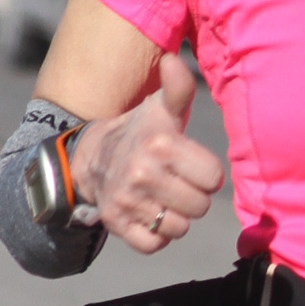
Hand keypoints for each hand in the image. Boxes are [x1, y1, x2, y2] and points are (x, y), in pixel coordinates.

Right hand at [71, 50, 225, 250]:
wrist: (90, 157)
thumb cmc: (141, 132)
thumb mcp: (160, 109)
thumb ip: (178, 89)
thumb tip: (173, 61)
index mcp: (161, 144)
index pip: (214, 178)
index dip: (205, 173)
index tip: (190, 165)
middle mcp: (142, 173)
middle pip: (200, 206)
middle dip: (193, 196)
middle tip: (175, 182)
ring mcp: (127, 201)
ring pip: (180, 228)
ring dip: (176, 217)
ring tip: (162, 197)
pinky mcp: (116, 225)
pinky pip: (154, 244)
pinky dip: (155, 235)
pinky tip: (149, 214)